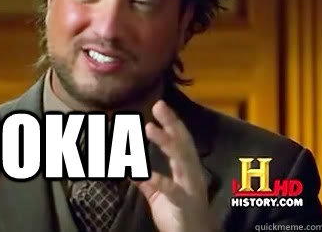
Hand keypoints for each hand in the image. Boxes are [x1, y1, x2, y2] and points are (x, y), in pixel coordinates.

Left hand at [136, 100, 218, 231]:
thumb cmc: (179, 215)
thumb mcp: (160, 196)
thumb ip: (147, 183)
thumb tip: (130, 169)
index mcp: (185, 168)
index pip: (179, 140)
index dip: (171, 122)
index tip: (159, 105)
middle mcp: (191, 173)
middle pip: (182, 142)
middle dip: (171, 123)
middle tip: (158, 105)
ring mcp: (190, 187)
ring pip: (181, 159)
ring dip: (165, 142)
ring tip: (149, 127)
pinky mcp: (186, 204)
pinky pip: (172, 191)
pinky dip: (158, 180)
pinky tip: (144, 173)